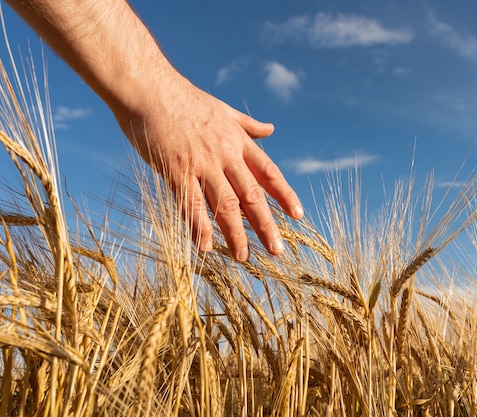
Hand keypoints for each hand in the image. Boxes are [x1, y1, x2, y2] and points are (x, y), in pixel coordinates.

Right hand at [115, 71, 302, 261]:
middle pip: (252, 195)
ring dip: (236, 234)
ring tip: (244, 257)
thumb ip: (249, 125)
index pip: (269, 172)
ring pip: (226, 204)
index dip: (285, 195)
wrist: (149, 87)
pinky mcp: (176, 170)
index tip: (298, 215)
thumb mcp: (224, 109)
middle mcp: (226, 154)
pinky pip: (191, 204)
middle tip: (277, 251)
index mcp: (238, 141)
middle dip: (266, 225)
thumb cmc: (185, 98)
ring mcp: (202, 164)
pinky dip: (200, 227)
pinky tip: (206, 247)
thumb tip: (272, 129)